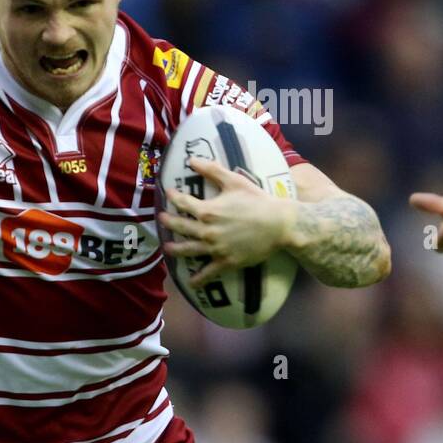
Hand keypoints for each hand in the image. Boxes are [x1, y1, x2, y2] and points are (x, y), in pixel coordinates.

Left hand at [160, 158, 295, 286]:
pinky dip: (198, 279)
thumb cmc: (258, 201)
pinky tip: (190, 283)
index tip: (169, 193)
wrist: (280, 224)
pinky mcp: (226, 262)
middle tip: (162, 219)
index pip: (183, 203)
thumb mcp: (235, 182)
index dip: (174, 197)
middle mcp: (207, 231)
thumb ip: (212, 171)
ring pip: (188, 250)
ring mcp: (215, 248)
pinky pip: (208, 273)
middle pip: (180, 227)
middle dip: (168, 222)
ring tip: (167, 248)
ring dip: (175, 249)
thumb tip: (192, 160)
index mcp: (207, 211)